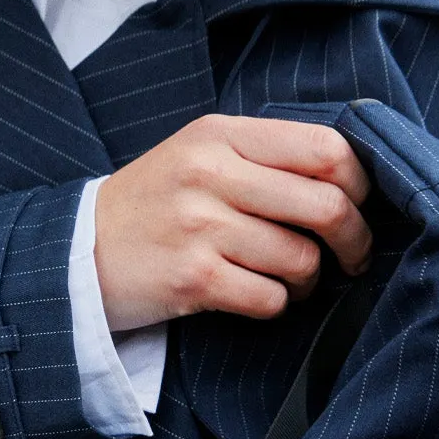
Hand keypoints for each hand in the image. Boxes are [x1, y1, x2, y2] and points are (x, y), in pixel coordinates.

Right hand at [92, 115, 371, 331]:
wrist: (77, 249)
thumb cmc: (155, 204)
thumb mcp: (200, 154)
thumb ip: (265, 156)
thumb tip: (352, 179)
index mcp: (220, 135)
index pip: (326, 149)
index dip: (360, 184)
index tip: (357, 205)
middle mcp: (211, 174)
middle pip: (327, 206)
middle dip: (354, 240)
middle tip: (352, 256)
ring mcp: (200, 227)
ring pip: (302, 259)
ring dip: (309, 280)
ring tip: (289, 278)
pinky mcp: (193, 278)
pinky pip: (271, 298)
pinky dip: (276, 304)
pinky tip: (256, 293)